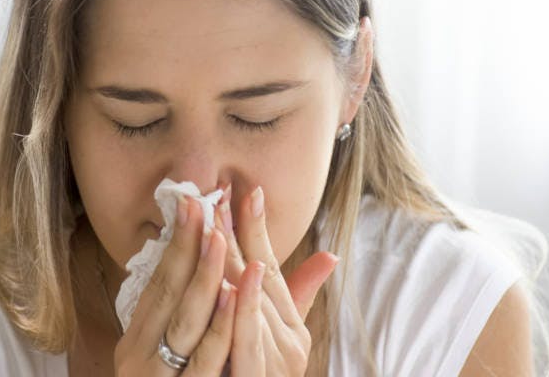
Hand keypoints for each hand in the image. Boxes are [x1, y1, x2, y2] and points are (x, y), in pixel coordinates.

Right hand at [114, 195, 236, 375]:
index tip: (190, 204)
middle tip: (200, 203)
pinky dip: (219, 326)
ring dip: (204, 276)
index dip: (175, 244)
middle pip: (167, 293)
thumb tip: (203, 280)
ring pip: (185, 320)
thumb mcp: (162, 359)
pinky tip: (233, 296)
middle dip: (186, 246)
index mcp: (136, 340)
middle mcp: (140, 355)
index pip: (157, 284)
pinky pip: (203, 360)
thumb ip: (179, 322)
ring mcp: (157, 376)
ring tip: (218, 236)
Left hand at [213, 184, 338, 375]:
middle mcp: (287, 339)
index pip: (273, 267)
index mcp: (290, 323)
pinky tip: (230, 284)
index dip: (258, 229)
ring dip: (236, 264)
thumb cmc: (270, 374)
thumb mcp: (285, 337)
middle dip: (238, 234)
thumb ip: (301, 295)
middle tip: (219, 195)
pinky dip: (239, 314)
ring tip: (220, 227)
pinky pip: (245, 345)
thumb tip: (330, 255)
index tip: (248, 190)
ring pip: (252, 306)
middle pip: (260, 278)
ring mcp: (274, 360)